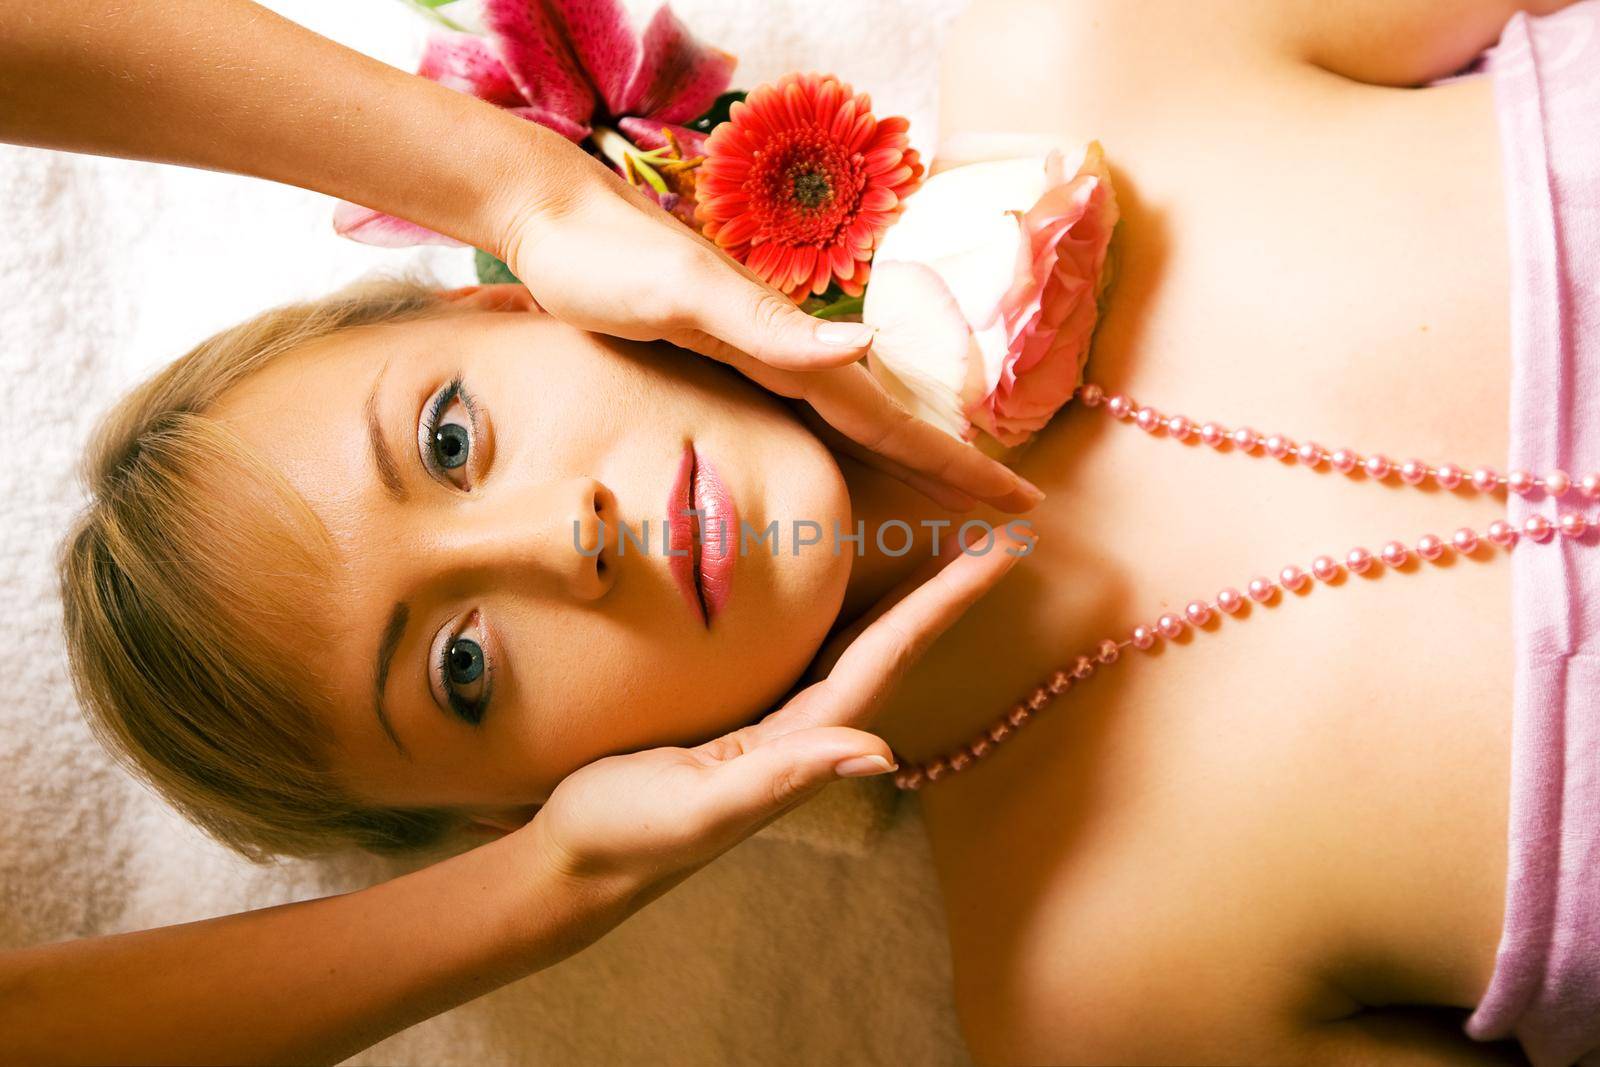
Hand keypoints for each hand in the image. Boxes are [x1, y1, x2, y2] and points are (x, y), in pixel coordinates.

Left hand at [497, 152, 1043, 514]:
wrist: (554, 219)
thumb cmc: (606, 258)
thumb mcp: (681, 289)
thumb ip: (768, 322)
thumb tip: (865, 346)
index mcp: (789, 348)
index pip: (889, 419)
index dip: (954, 465)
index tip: (1019, 502)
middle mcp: (786, 353)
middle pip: (887, 422)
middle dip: (952, 467)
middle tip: (1016, 509)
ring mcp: (759, 355)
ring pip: (853, 418)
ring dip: (909, 454)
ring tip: (956, 489)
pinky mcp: (724, 359)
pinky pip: (807, 414)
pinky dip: (847, 440)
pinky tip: (848, 452)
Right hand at [520, 525, 1033, 904]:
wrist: (577, 863)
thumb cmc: (625, 835)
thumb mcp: (701, 809)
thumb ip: (786, 779)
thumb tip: (882, 751)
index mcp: (801, 741)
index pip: (889, 655)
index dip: (946, 600)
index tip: (1002, 548)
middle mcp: (803, 730)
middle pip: (893, 646)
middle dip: (949, 591)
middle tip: (1003, 532)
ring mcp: (776, 723)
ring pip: (861, 647)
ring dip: (913, 601)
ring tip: (955, 553)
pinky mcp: (741, 714)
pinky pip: (815, 651)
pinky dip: (852, 616)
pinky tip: (855, 593)